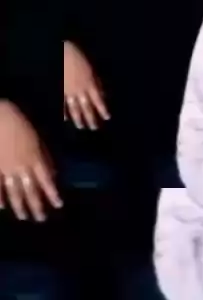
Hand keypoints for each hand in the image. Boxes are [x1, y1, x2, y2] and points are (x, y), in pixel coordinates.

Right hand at [0, 100, 61, 220]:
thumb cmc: (20, 123)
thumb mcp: (36, 137)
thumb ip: (44, 155)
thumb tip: (53, 172)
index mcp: (35, 156)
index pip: (46, 179)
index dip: (52, 193)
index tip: (58, 205)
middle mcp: (22, 165)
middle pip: (30, 189)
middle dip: (36, 205)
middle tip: (40, 219)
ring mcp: (6, 168)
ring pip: (14, 191)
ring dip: (20, 205)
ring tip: (23, 217)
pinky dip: (0, 197)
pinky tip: (2, 208)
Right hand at [64, 42, 109, 129]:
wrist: (63, 54)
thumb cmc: (79, 58)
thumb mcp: (92, 69)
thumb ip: (97, 82)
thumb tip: (102, 94)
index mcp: (90, 83)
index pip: (98, 100)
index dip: (102, 109)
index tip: (107, 118)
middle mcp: (80, 90)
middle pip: (86, 107)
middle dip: (91, 118)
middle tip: (94, 128)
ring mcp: (69, 92)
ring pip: (74, 108)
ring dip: (78, 118)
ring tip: (81, 127)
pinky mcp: (60, 91)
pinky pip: (62, 104)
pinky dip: (64, 112)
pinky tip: (65, 118)